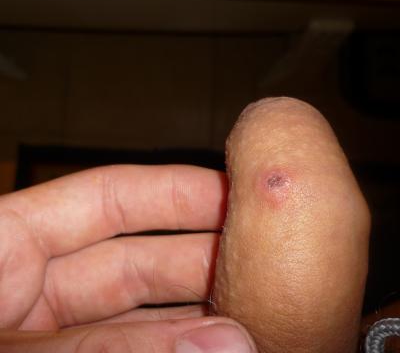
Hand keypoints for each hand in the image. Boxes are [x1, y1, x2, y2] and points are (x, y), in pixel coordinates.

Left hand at [0, 165, 257, 351]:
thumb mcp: (17, 352)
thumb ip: (111, 349)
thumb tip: (221, 344)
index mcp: (3, 244)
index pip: (106, 196)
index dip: (174, 190)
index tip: (234, 191)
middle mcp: (32, 284)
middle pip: (138, 255)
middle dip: (204, 255)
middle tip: (261, 258)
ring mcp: (54, 331)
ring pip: (144, 310)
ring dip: (200, 315)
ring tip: (255, 313)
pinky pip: (133, 349)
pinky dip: (178, 350)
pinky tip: (219, 347)